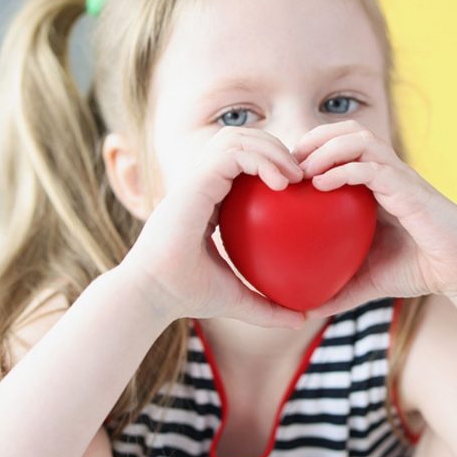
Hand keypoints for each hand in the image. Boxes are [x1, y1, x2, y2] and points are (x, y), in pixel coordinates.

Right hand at [120, 126, 307, 327]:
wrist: (152, 296)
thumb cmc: (188, 296)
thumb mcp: (238, 299)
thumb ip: (268, 306)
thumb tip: (301, 319)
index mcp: (209, 201)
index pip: (241, 162)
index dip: (271, 161)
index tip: (300, 186)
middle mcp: (201, 184)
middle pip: (241, 139)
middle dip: (276, 146)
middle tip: (303, 175)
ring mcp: (195, 179)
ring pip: (236, 138)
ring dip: (271, 147)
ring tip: (296, 175)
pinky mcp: (193, 182)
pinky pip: (232, 155)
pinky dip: (260, 159)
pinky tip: (282, 184)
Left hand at [291, 120, 456, 317]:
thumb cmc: (420, 271)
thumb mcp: (369, 281)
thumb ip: (338, 289)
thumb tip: (302, 310)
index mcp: (377, 184)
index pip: (340, 147)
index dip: (309, 149)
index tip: (282, 172)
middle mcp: (388, 173)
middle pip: (347, 131)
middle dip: (314, 137)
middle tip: (286, 162)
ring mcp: (400, 177)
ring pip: (360, 139)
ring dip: (326, 147)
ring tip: (301, 169)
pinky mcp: (411, 190)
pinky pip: (374, 168)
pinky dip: (345, 170)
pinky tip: (320, 185)